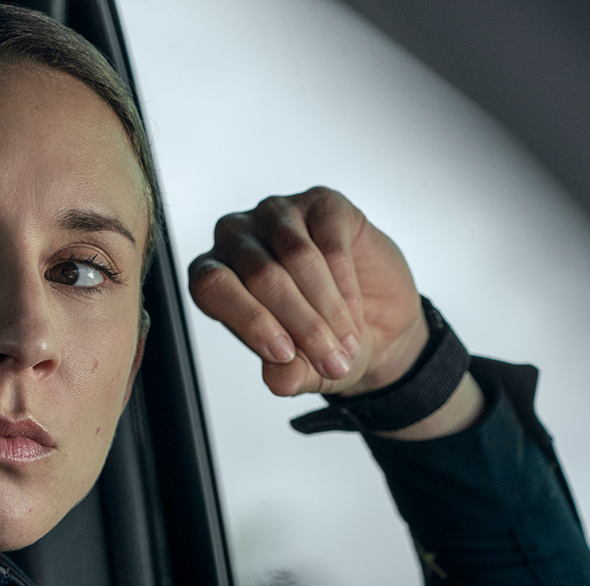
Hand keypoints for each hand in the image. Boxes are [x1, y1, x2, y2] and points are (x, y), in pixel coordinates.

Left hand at [189, 187, 428, 397]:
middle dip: (302, 324)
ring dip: (327, 307)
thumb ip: (287, 375)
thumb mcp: (304, 371)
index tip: (286, 355)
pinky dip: (346, 284)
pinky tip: (355, 311)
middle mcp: (236, 237)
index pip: (213, 287)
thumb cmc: (321, 342)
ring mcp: (277, 214)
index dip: (249, 321)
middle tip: (333, 361)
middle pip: (260, 274)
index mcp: (213, 276)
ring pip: (296, 256)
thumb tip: (279, 379)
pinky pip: (330, 241)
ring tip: (348, 344)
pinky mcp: (321, 203)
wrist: (377, 324)